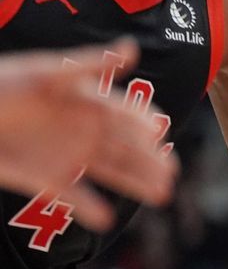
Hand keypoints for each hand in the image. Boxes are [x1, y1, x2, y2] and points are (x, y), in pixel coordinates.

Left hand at [0, 39, 176, 230]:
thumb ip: (91, 65)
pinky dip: (89, 208)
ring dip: (135, 183)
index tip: (161, 130)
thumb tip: (132, 49)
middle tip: (171, 173)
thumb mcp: (47, 72)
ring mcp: (68, 156)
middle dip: (151, 160)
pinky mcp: (45, 179)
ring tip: (160, 195)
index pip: (127, 114)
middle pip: (127, 148)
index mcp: (89, 104)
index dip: (146, 123)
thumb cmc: (3, 84)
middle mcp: (85, 131)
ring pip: (111, 172)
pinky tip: (105, 219)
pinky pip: (73, 196)